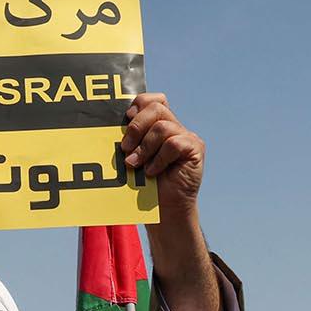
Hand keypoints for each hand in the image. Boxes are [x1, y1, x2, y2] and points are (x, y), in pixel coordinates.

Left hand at [120, 93, 203, 217]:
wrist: (165, 211)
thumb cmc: (145, 186)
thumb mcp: (132, 158)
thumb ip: (130, 140)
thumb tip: (115, 126)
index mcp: (159, 125)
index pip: (152, 100)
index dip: (138, 106)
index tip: (125, 121)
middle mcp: (174, 127)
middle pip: (156, 108)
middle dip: (136, 127)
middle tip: (125, 149)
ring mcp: (186, 137)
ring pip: (162, 126)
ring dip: (144, 147)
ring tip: (135, 165)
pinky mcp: (195, 149)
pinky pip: (174, 144)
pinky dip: (159, 158)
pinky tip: (152, 171)